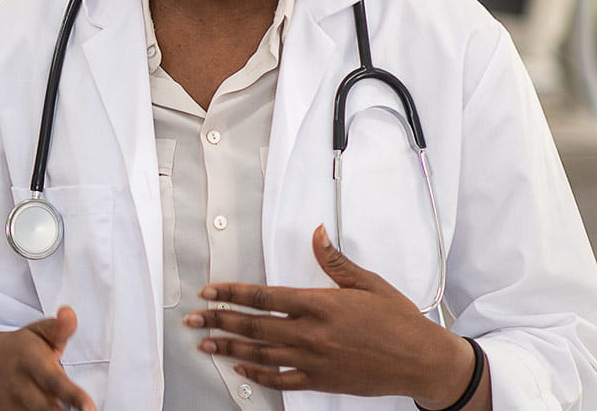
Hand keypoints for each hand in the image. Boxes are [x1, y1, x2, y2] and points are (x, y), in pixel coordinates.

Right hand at [0, 306, 96, 410]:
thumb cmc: (18, 349)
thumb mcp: (37, 332)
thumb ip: (59, 328)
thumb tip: (69, 314)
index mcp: (31, 361)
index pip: (55, 382)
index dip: (73, 396)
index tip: (89, 407)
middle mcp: (22, 386)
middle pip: (48, 408)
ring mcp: (15, 405)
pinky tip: (55, 408)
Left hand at [185, 225, 483, 407]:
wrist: (423, 361)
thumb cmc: (399, 320)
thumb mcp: (369, 284)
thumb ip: (335, 261)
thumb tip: (318, 234)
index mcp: (320, 305)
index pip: (264, 297)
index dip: (231, 294)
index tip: (207, 292)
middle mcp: (312, 333)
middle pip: (254, 326)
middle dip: (219, 321)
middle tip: (192, 320)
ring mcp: (315, 360)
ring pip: (261, 354)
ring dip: (230, 348)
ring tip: (205, 344)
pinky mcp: (322, 380)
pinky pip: (283, 380)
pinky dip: (259, 376)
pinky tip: (242, 370)